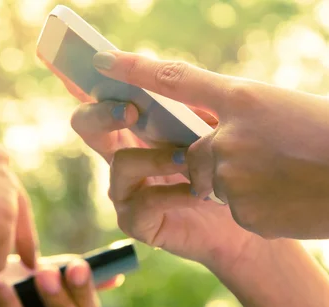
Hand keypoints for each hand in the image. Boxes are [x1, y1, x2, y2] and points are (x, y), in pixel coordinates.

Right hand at [68, 90, 259, 273]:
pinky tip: (201, 193)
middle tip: (130, 109)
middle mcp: (123, 154)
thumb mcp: (212, 126)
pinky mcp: (136, 221)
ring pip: (120, 163)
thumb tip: (167, 74)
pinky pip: (142, 201)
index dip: (80, 78)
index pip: (101, 96)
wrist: (247, 217)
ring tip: (188, 157)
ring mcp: (126, 189)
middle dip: (101, 113)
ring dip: (156, 157)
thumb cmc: (228, 166)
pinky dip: (173, 193)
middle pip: (87, 125)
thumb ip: (190, 102)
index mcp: (136, 126)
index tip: (80, 62)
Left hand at [88, 51, 328, 259]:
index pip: (177, 79)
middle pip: (193, 153)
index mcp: (246, 98)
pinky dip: (257, 206)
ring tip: (285, 178)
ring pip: (214, 184)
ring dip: (240, 183)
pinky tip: (292, 199)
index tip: (104, 62)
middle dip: (210, 159)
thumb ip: (244, 118)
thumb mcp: (291, 111)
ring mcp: (233, 178)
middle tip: (251, 159)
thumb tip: (217, 131)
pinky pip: (234, 210)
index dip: (137, 69)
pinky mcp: (242, 214)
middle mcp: (230, 137)